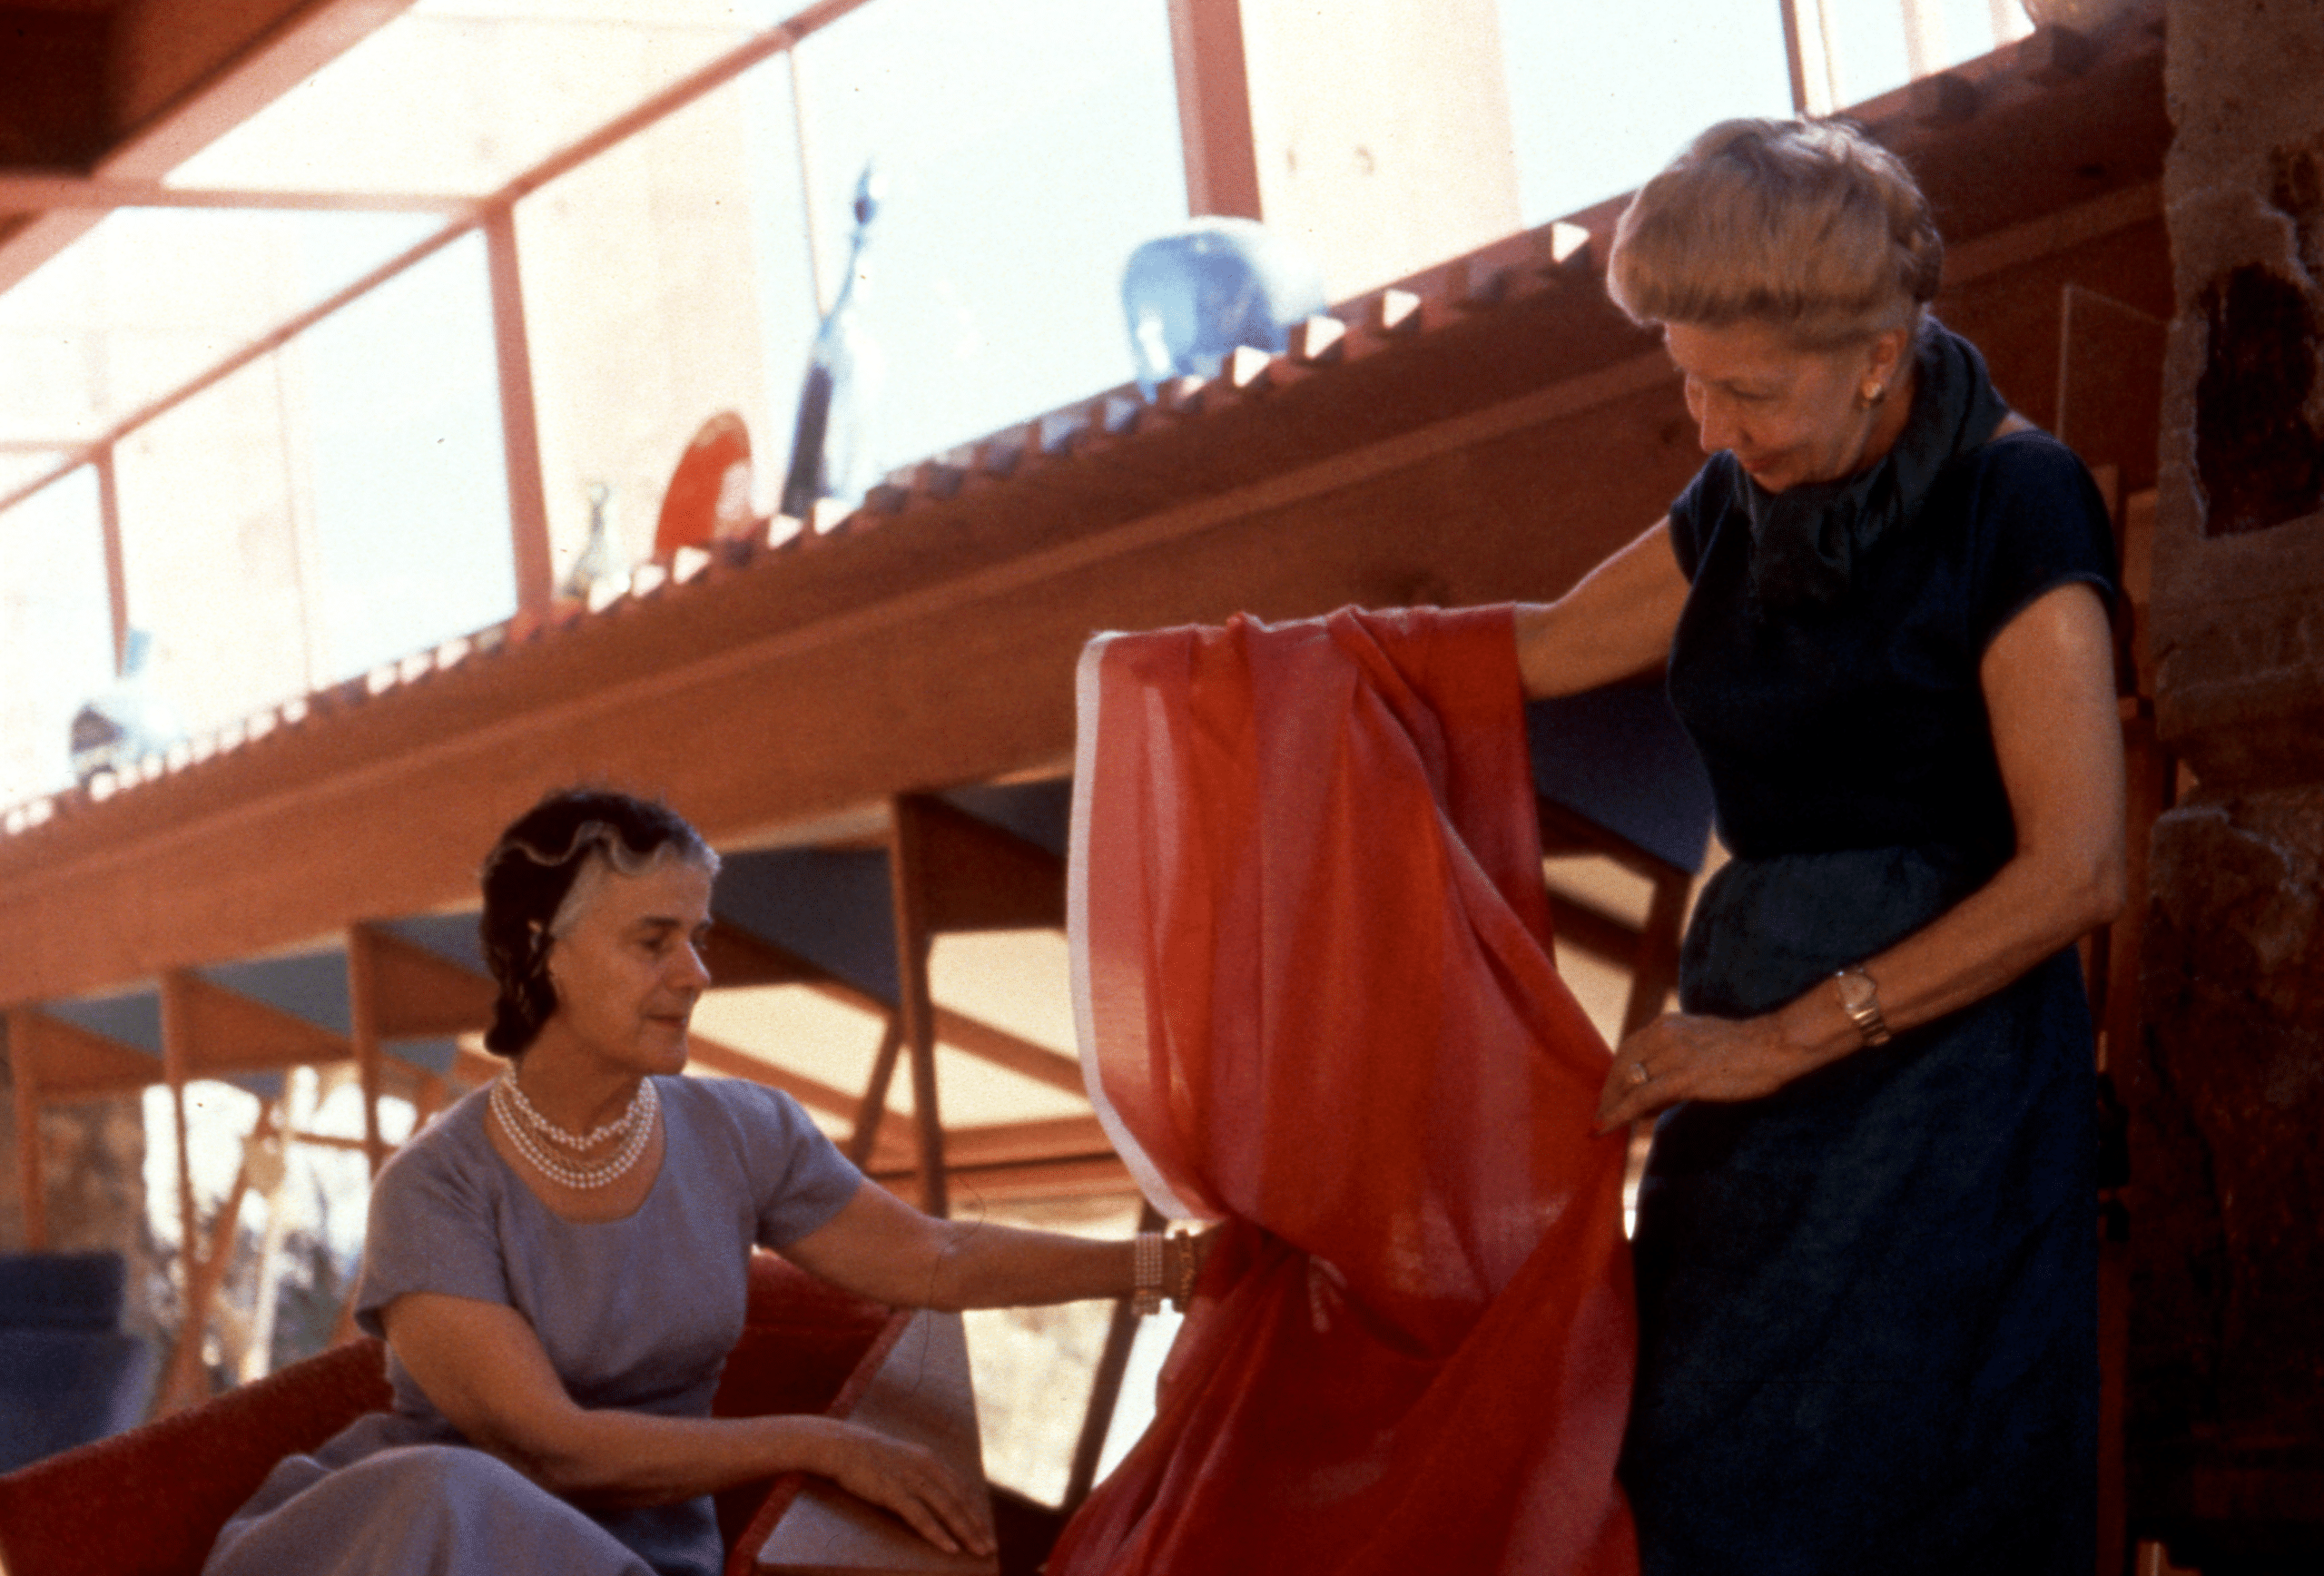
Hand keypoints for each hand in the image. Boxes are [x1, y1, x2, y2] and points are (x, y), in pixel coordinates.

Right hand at [805, 1417, 994, 1557]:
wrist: (840, 1446)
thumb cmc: (867, 1456)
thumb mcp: (902, 1459)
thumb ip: (919, 1472)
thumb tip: (933, 1492)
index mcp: (930, 1459)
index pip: (962, 1489)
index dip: (976, 1511)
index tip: (986, 1530)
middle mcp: (926, 1468)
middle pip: (960, 1501)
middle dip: (977, 1526)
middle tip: (990, 1548)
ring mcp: (911, 1480)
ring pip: (947, 1509)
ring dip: (965, 1533)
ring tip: (978, 1552)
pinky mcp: (893, 1492)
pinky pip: (921, 1518)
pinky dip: (938, 1534)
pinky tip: (949, 1549)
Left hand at [1592, 1011, 1814, 1132]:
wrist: (1775, 1046)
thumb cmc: (1746, 1051)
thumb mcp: (1701, 1044)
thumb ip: (1675, 1061)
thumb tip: (1652, 1095)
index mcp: (1668, 1023)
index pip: (1629, 1048)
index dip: (1615, 1073)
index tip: (1607, 1093)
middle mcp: (1665, 1033)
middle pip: (1623, 1063)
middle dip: (1609, 1090)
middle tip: (1601, 1113)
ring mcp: (1674, 1054)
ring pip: (1629, 1081)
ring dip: (1612, 1104)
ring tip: (1603, 1122)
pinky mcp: (1684, 1076)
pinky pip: (1642, 1097)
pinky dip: (1619, 1112)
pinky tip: (1607, 1126)